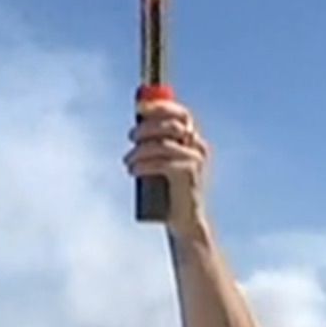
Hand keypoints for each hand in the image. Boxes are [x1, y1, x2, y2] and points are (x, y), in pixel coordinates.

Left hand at [126, 100, 209, 235]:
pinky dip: (143, 164)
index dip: (160, 106)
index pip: (181, 113)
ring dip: (140, 150)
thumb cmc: (167, 190)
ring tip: (128, 161)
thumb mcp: (162, 162)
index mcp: (193, 140)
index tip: (139, 108)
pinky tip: (133, 170)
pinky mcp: (188, 175)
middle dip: (146, 127)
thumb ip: (155, 144)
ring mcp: (195, 161)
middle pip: (171, 125)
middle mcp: (198, 147)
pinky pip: (162, 163)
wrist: (182, 220)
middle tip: (130, 137)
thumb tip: (136, 127)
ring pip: (163, 145)